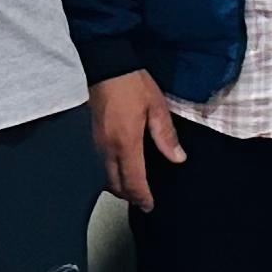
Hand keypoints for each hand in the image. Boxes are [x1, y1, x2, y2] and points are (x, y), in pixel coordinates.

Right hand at [92, 71, 182, 208]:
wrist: (106, 64)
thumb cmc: (132, 84)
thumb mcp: (156, 107)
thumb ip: (166, 135)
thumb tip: (178, 158)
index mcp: (126, 143)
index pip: (133, 180)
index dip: (141, 196)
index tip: (149, 206)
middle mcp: (108, 147)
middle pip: (115, 183)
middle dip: (129, 195)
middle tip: (142, 201)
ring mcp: (97, 142)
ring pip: (106, 174)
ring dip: (119, 185)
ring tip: (134, 188)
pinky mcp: (94, 135)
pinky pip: (102, 162)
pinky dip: (113, 172)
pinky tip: (123, 167)